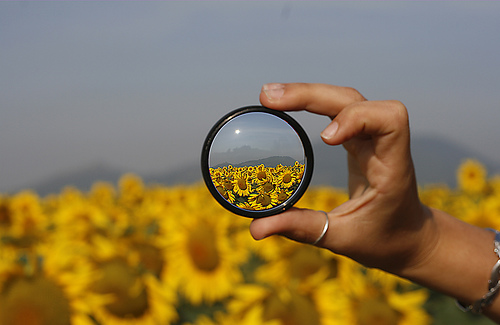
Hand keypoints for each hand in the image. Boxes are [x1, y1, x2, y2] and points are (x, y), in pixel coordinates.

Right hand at [250, 83, 436, 273]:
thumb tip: (255, 229)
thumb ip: (301, 229)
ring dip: (308, 93)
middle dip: (311, 95)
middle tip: (268, 98)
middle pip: (353, 99)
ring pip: (344, 98)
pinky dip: (312, 101)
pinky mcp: (358, 139)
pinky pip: (337, 109)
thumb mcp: (342, 239)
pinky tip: (287, 104)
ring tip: (269, 97)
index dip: (356, 118)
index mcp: (391, 166)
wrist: (408, 236)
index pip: (390, 120)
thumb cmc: (384, 239)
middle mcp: (383, 144)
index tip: (323, 139)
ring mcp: (370, 138)